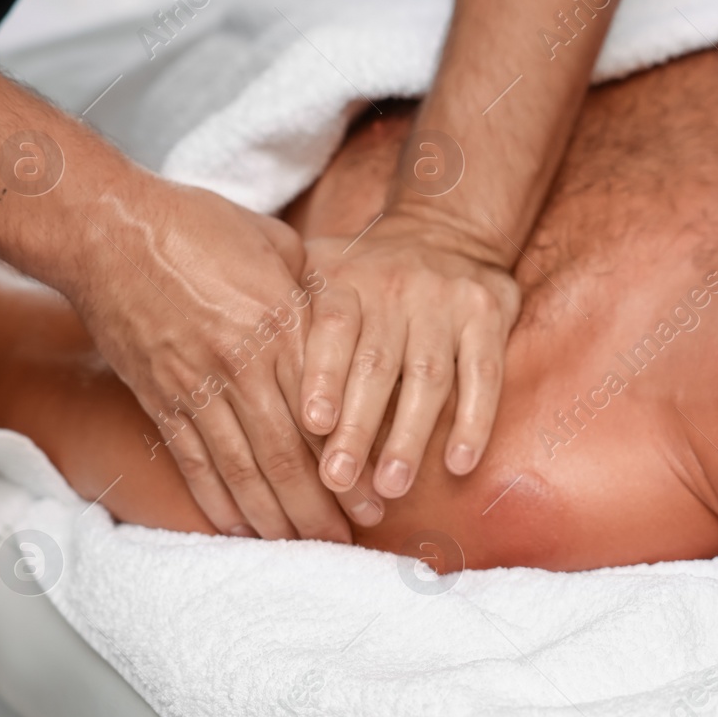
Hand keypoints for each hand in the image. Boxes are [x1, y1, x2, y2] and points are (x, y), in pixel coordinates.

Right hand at [67, 180, 352, 542]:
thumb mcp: (279, 247)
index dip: (350, 463)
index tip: (375, 499)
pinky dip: (216, 501)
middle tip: (348, 541)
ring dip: (273, 517)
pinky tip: (238, 531)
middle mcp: (238, 364)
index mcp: (278, 324)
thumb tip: (352, 332)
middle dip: (319, 507)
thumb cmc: (201, 226)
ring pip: (240, 469)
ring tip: (302, 548)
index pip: (325, 412)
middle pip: (286, 454)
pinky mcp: (157, 397)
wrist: (107, 229)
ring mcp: (193, 385)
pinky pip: (192, 461)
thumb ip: (316, 297)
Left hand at [297, 213, 520, 516]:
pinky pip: (484, 375)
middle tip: (338, 481)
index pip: (334, 328)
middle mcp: (397, 287)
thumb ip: (284, 309)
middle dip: (358, 427)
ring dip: (410, 436)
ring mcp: (447, 302)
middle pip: (378, 364)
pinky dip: (473, 421)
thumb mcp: (319, 268)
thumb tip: (229, 375)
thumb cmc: (366, 271)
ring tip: (390, 487)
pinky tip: (457, 464)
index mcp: (347, 278)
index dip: (324, 376)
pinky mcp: (489, 317)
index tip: (312, 425)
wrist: (447, 229)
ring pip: (429, 376)